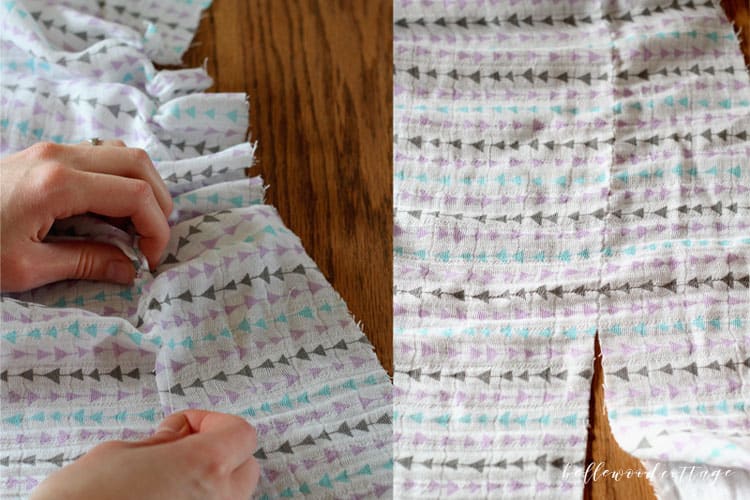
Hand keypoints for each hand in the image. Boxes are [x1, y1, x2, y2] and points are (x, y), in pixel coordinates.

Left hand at [0, 141, 171, 291]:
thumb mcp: (26, 267)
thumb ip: (86, 262)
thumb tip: (129, 268)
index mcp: (58, 184)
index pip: (135, 194)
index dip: (156, 228)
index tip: (151, 260)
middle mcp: (60, 156)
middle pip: (138, 162)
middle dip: (158, 202)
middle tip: (154, 239)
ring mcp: (51, 150)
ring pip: (121, 152)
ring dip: (141, 185)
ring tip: (136, 224)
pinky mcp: (43, 154)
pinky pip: (99, 154)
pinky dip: (119, 178)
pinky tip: (110, 208)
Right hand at [30, 410, 259, 499]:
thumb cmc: (82, 499)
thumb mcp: (118, 453)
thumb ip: (161, 442)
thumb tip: (179, 434)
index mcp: (204, 466)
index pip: (241, 433)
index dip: (213, 422)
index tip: (184, 426)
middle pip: (245, 468)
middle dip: (219, 453)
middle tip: (179, 451)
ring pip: (230, 498)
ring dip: (210, 484)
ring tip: (166, 483)